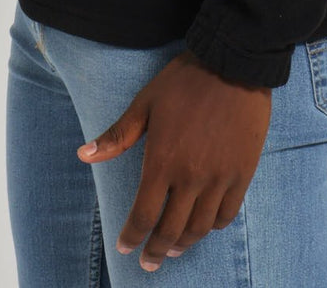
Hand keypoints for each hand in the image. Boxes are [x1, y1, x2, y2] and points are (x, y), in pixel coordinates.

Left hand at [77, 48, 271, 272]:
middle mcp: (191, 177)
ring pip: (199, 227)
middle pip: (171, 230)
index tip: (124, 247)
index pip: (143, 214)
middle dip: (155, 251)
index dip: (131, 236)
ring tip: (173, 249)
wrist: (233, 64)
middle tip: (148, 262)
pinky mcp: (242, 173)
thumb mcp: (146, 103)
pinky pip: (227, 213)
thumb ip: (118, 136)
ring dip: (184, 244)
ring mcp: (219, 178)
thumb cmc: (185, 81)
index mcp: (163, 161)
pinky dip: (213, 226)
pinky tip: (204, 226)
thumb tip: (84, 155)